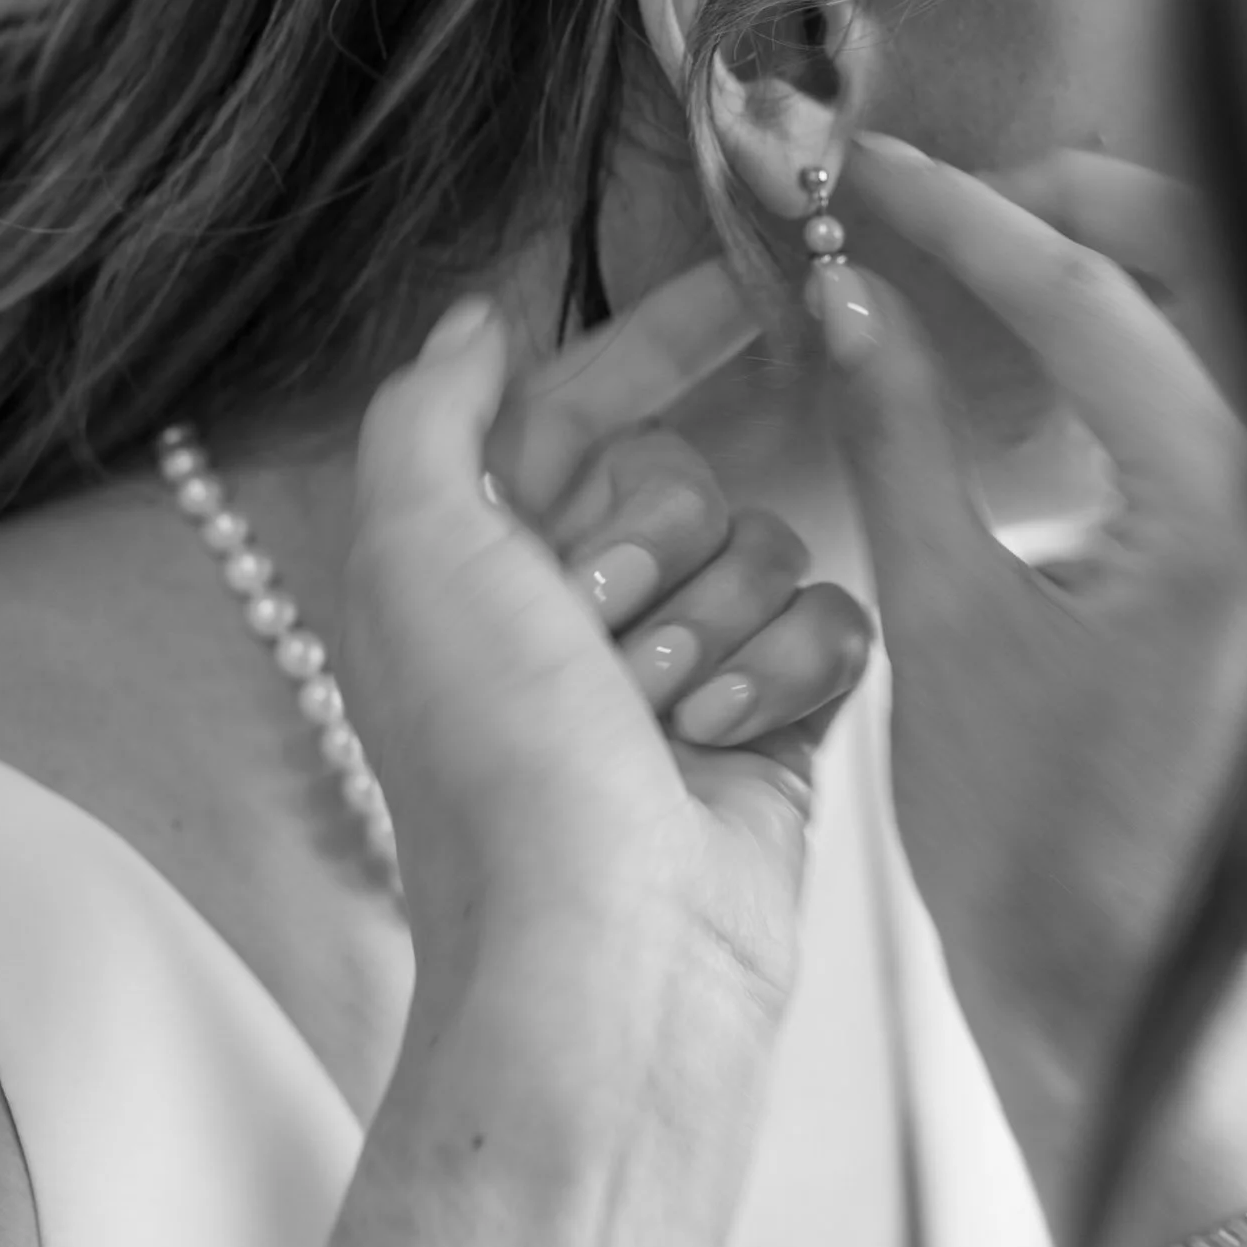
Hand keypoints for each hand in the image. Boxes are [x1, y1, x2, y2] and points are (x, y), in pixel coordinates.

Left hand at [342, 266, 870, 1178]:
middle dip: (653, 545)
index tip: (749, 288)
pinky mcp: (775, 725)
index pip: (579, 406)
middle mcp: (579, 612)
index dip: (655, 339)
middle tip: (598, 634)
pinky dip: (786, 671)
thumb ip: (431, 412)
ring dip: (716, 621)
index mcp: (480, 565)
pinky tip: (729, 738)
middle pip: (684, 476)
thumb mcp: (413, 556)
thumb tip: (476, 317)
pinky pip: (833, 624)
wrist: (606, 958)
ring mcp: (684, 668)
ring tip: (659, 717)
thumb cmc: (494, 765)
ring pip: (767, 546)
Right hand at [818, 134, 1246, 1132]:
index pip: (1089, 299)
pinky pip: (1213, 396)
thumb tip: (844, 295)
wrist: (1109, 995)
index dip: (958, 218)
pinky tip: (1024, 357)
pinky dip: (1124, 348)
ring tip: (962, 258)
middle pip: (1201, 264)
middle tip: (926, 202)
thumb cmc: (1022, 847)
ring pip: (1219, 319)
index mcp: (1224, 516)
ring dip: (1099, 265)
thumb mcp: (939, 623)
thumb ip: (898, 439)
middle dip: (1060, 205)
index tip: (858, 170)